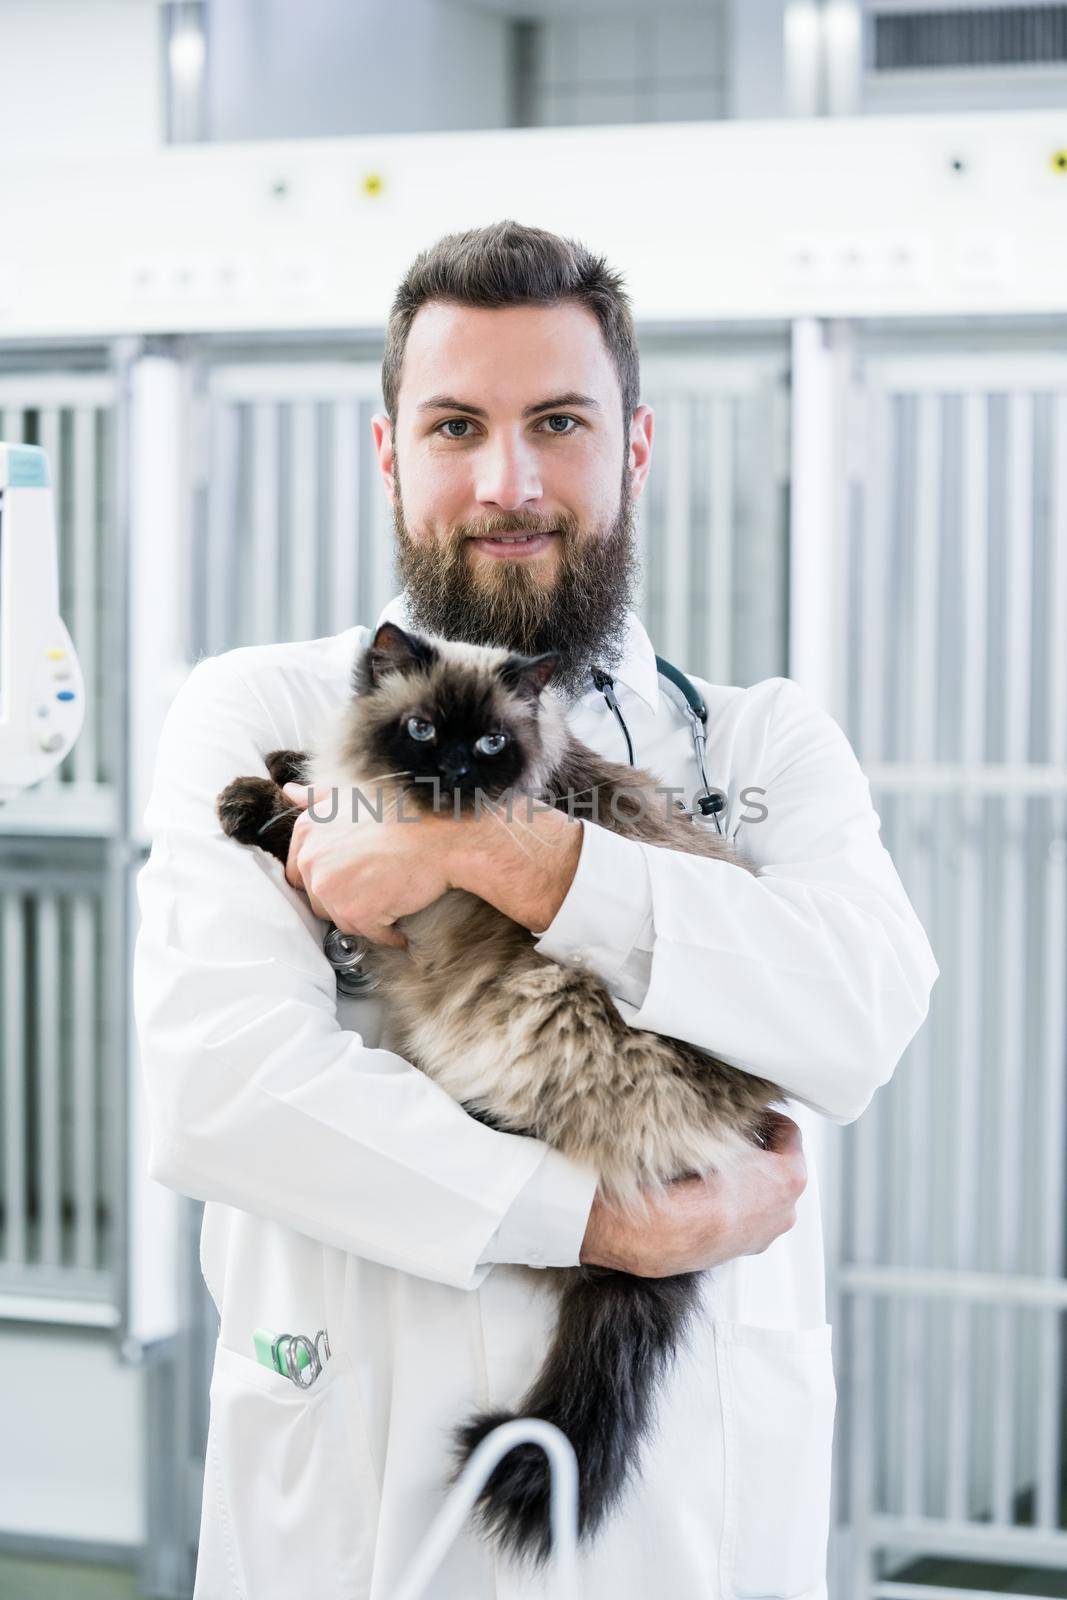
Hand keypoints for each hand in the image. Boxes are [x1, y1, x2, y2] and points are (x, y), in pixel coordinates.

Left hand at [282, 782, 456, 947]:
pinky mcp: (355, 913)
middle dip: (345, 900)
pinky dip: (387, 933)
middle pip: (319, 901)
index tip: (348, 879)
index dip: (326, 879)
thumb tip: (288, 791)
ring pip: (342, 920)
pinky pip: (368, 934)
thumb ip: (316, 797)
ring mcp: (331, 889)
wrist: (439, 835)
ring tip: (390, 900)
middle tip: (375, 888)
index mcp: (307, 832)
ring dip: (366, 918)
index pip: (299, 873)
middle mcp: (311, 861)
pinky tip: (400, 923)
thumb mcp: (351, 795)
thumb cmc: (401, 812)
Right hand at [579, 1112, 806, 1276]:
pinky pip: (748, 1219)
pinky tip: (710, 1195)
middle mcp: (786, 1209)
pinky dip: (735, 1206)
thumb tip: (734, 1110)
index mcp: (790, 1177)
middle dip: (760, 1152)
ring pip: (764, 1197)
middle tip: (736, 1139)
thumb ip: (738, 1121)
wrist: (671, 1229)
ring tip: (720, 1168)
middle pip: (780, 1168)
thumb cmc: (697, 1185)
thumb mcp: (720, 1134)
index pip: (790, 1133)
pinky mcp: (745, 1248)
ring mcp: (767, 1233)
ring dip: (749, 1182)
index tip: (753, 1114)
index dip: (768, 1117)